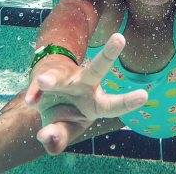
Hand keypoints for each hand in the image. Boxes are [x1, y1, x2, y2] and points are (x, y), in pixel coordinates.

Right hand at [24, 33, 147, 154]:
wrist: (44, 97)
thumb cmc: (63, 114)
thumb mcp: (64, 130)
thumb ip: (59, 137)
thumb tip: (47, 137)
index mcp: (96, 102)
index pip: (113, 104)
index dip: (128, 101)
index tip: (144, 96)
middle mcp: (84, 85)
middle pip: (97, 68)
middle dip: (108, 53)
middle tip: (119, 38)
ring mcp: (64, 79)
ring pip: (61, 75)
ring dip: (52, 79)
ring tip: (44, 82)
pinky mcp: (44, 76)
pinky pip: (37, 87)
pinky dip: (33, 93)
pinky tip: (31, 101)